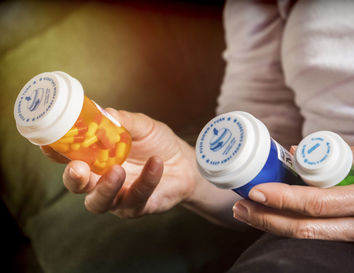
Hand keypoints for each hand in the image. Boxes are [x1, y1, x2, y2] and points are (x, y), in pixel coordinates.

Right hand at [41, 109, 198, 217]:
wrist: (185, 163)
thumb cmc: (157, 144)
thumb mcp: (141, 127)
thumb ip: (123, 121)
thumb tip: (105, 112)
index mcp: (96, 159)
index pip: (68, 158)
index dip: (55, 153)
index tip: (48, 143)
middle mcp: (101, 180)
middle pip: (78, 186)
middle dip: (73, 178)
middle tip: (78, 168)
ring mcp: (118, 197)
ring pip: (100, 202)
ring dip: (105, 188)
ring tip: (117, 170)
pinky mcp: (139, 206)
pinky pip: (138, 196)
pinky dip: (147, 179)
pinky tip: (156, 163)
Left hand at [233, 144, 353, 245]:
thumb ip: (341, 154)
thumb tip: (298, 153)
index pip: (315, 205)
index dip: (282, 199)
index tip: (256, 191)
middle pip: (304, 230)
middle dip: (266, 219)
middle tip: (240, 206)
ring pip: (308, 237)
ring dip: (273, 225)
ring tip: (248, 212)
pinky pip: (318, 236)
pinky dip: (292, 226)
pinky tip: (274, 215)